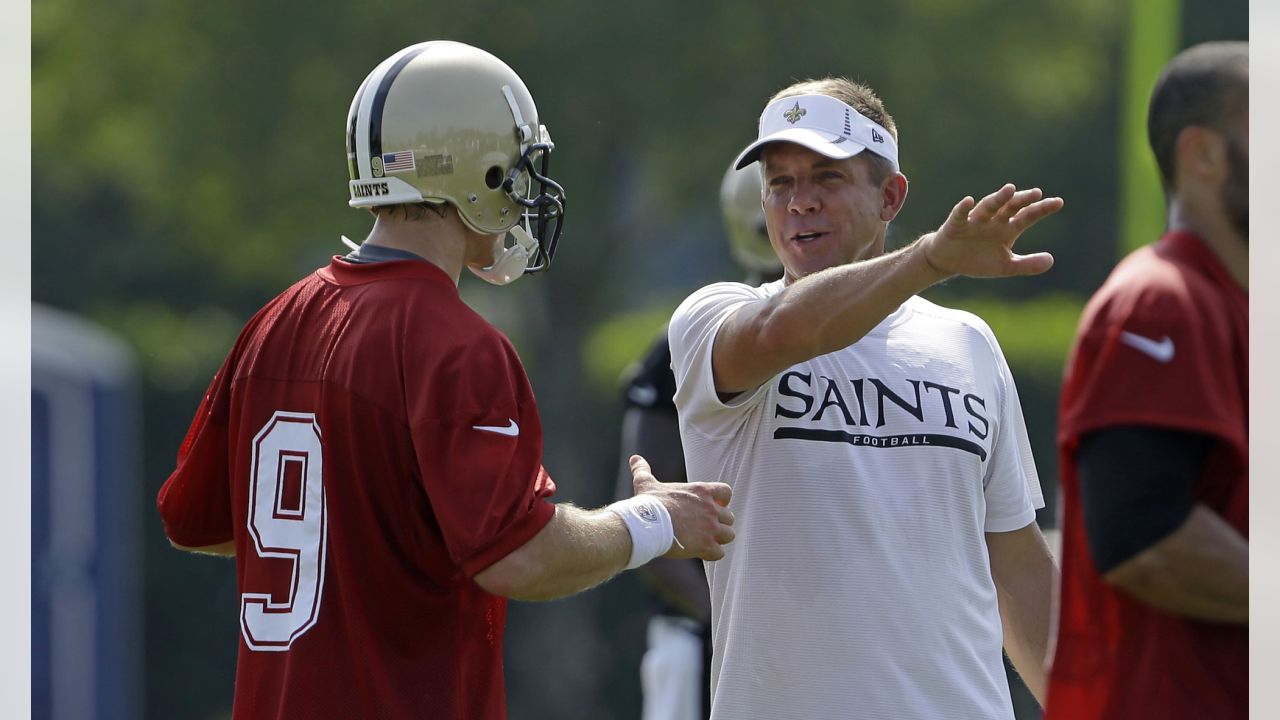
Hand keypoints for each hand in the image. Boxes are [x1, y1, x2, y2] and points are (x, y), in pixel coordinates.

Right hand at [629, 454, 734, 560]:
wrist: (646, 525)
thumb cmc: (648, 504)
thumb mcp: (646, 483)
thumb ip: (643, 470)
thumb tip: (634, 458)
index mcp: (701, 491)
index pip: (726, 492)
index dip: (721, 501)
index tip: (711, 507)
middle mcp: (711, 509)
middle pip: (729, 517)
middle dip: (719, 523)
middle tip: (704, 528)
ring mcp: (711, 528)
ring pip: (729, 535)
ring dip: (718, 539)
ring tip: (704, 542)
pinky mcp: (706, 545)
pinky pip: (719, 553)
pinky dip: (712, 554)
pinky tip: (700, 553)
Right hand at [919, 184, 1061, 278]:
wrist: (948, 261)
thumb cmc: (978, 259)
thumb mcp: (1005, 266)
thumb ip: (1028, 264)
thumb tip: (1052, 261)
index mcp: (1008, 228)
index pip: (1028, 216)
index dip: (1042, 209)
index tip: (1059, 202)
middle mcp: (993, 220)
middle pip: (1010, 207)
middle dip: (1022, 200)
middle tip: (1036, 193)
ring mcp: (974, 221)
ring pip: (988, 207)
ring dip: (998, 198)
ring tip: (1010, 189)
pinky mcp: (955, 225)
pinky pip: (960, 215)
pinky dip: (963, 208)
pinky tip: (968, 201)